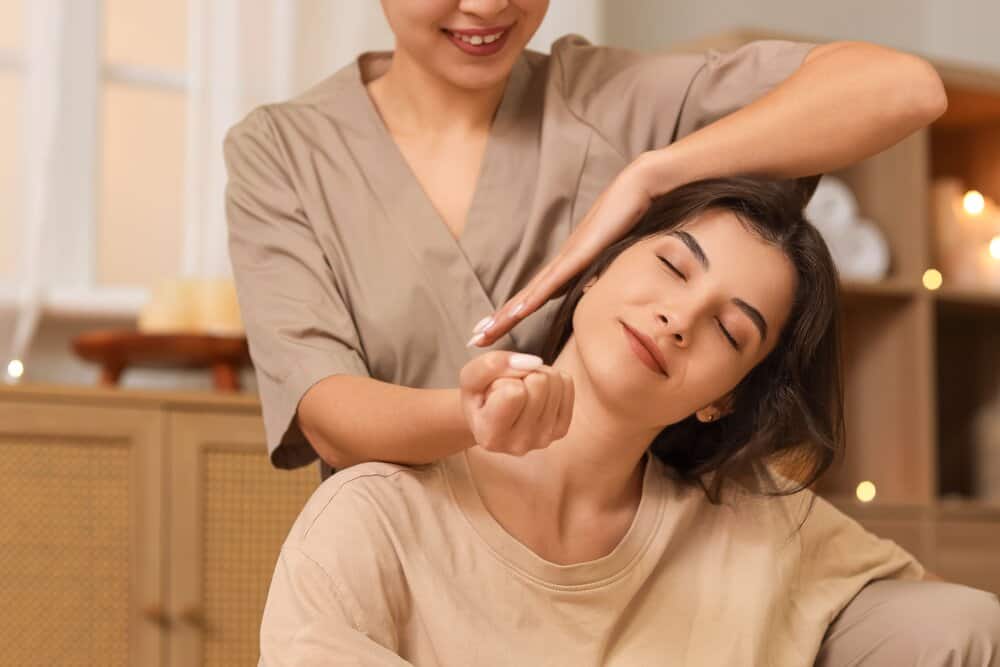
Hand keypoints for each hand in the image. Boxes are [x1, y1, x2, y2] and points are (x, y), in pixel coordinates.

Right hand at [459, 351, 573, 455]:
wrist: (487, 417)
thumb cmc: (477, 396)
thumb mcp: (470, 376)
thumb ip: (491, 365)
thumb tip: (534, 362)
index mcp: (491, 436)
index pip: (515, 392)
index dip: (504, 379)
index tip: (494, 391)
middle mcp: (519, 444)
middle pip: (539, 382)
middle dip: (523, 374)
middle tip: (508, 387)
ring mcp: (543, 439)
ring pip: (555, 381)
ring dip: (537, 375)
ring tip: (521, 390)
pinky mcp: (560, 430)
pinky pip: (567, 384)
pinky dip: (552, 380)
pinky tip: (536, 393)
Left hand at [469, 156, 657, 346]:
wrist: (638, 186)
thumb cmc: (627, 217)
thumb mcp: (611, 255)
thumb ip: (596, 272)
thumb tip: (586, 289)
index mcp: (567, 266)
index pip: (534, 297)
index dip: (512, 315)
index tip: (492, 331)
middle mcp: (560, 262)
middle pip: (524, 298)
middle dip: (498, 320)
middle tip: (474, 339)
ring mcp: (567, 257)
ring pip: (531, 293)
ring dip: (506, 315)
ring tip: (484, 333)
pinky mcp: (579, 253)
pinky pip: (553, 281)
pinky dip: (534, 298)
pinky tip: (518, 313)